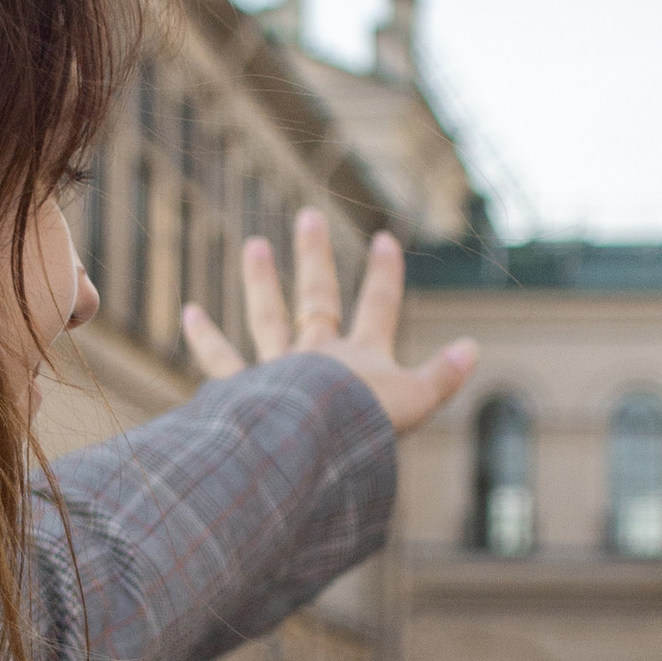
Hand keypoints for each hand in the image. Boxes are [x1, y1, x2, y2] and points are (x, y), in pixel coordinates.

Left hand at [181, 210, 474, 435]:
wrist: (313, 444)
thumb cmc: (366, 427)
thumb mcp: (415, 403)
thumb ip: (441, 377)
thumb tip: (472, 347)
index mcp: (363, 357)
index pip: (378, 307)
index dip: (384, 275)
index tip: (384, 240)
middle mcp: (318, 354)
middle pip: (318, 297)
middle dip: (316, 257)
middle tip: (307, 216)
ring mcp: (279, 369)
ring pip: (269, 318)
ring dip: (262, 281)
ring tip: (254, 244)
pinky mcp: (246, 391)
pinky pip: (221, 363)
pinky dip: (204, 339)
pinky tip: (189, 313)